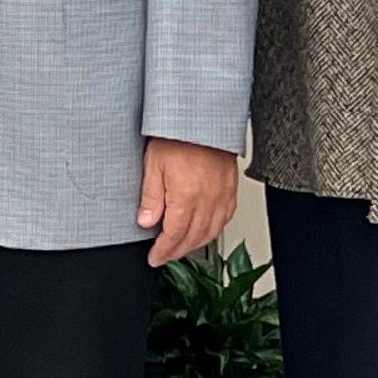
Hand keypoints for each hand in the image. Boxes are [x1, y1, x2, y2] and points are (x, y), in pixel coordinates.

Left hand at [137, 139, 238, 267]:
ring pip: (211, 232)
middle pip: (194, 238)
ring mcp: (223, 195)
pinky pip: (225, 219)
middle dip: (177, 252)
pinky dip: (213, 231)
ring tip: (181, 249)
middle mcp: (208, 200)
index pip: (175, 235)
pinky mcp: (231, 189)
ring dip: (195, 245)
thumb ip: (151, 197)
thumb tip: (147, 222)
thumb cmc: (177, 136)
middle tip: (164, 257)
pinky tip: (204, 231)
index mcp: (186, 196)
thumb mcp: (153, 165)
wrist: (203, 119)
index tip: (155, 258)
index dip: (164, 251)